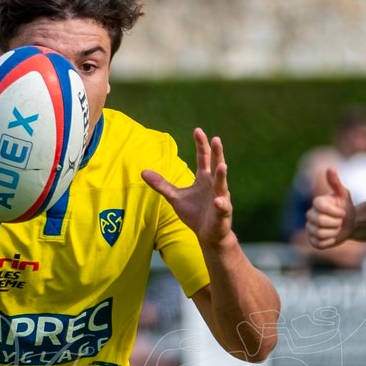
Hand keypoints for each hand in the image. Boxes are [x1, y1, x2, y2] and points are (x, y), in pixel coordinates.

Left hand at [143, 129, 234, 250]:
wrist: (208, 235)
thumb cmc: (194, 213)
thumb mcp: (175, 197)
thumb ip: (161, 184)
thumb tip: (142, 171)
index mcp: (204, 178)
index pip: (203, 158)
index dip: (201, 145)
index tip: (197, 130)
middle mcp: (214, 185)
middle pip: (216, 166)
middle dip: (217, 153)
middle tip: (216, 139)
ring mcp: (220, 198)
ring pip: (221, 185)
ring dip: (222, 176)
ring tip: (222, 165)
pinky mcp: (223, 214)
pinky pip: (222, 207)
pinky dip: (221, 204)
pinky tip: (217, 200)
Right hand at [304, 166, 356, 247]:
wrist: (350, 224)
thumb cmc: (346, 207)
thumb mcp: (344, 194)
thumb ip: (336, 183)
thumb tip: (329, 168)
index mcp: (317, 203)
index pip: (321, 207)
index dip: (335, 212)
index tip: (343, 212)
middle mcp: (310, 215)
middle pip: (320, 221)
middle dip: (336, 223)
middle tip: (340, 222)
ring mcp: (309, 228)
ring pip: (320, 233)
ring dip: (334, 232)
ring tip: (337, 229)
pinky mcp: (312, 240)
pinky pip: (319, 244)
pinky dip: (330, 241)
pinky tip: (333, 237)